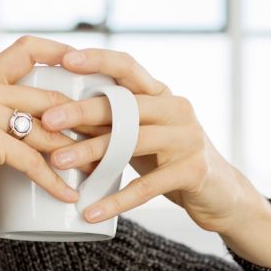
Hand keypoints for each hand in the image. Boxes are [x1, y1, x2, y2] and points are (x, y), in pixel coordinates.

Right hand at [0, 37, 83, 237]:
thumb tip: (45, 124)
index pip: (25, 49)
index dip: (60, 51)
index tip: (87, 65)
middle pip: (49, 98)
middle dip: (84, 120)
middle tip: (109, 139)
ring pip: (45, 130)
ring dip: (76, 153)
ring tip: (96, 170)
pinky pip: (32, 159)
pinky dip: (54, 181)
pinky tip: (68, 195)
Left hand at [37, 47, 254, 232]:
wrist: (222, 194)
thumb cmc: (170, 160)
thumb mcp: (144, 134)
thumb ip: (114, 122)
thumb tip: (58, 114)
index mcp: (162, 94)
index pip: (128, 66)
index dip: (97, 59)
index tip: (65, 58)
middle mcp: (177, 109)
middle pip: (125, 104)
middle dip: (83, 110)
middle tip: (47, 119)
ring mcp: (188, 138)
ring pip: (132, 141)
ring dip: (92, 152)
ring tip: (58, 163)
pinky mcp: (194, 171)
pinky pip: (147, 186)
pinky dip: (116, 200)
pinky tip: (91, 212)